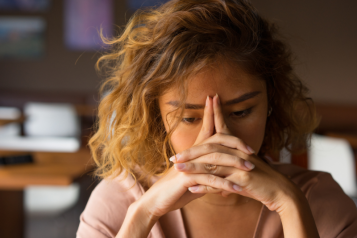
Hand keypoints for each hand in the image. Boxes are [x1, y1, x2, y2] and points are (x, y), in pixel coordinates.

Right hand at [137, 96, 241, 217]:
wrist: (157, 200)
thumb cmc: (176, 188)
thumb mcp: (195, 177)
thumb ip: (207, 171)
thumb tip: (221, 170)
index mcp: (193, 152)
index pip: (206, 128)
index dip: (211, 113)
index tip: (216, 99)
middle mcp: (191, 155)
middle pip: (215, 141)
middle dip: (234, 142)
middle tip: (252, 149)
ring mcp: (188, 165)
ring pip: (215, 159)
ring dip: (234, 164)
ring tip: (250, 169)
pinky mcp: (186, 178)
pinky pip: (210, 180)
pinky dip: (225, 185)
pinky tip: (237, 189)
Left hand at [172, 94, 301, 212]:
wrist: (280, 192)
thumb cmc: (260, 182)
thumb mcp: (242, 170)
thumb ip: (226, 169)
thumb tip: (209, 174)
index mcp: (238, 148)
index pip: (223, 128)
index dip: (215, 114)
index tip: (207, 100)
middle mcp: (238, 153)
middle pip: (210, 147)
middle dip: (190, 152)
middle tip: (173, 157)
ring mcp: (240, 165)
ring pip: (211, 164)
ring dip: (192, 167)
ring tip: (177, 170)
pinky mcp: (243, 178)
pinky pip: (219, 182)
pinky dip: (204, 186)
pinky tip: (192, 189)